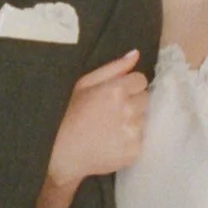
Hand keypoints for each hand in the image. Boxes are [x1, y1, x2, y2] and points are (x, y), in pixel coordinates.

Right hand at [45, 50, 147, 191]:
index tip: (116, 95)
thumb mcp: (83, 84)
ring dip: (133, 121)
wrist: (62, 153)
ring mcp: (133, 132)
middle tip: (112, 112)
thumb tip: (136, 54)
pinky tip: (114, 141)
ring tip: (112, 127)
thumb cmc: (69, 115)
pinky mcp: (135, 151)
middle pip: (145, 99)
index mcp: (116, 90)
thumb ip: (113, 68)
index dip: (129, 86)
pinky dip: (131, 140)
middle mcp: (128, 110)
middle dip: (133, 102)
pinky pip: (142, 138)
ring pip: (144, 119)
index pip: (141, 80)